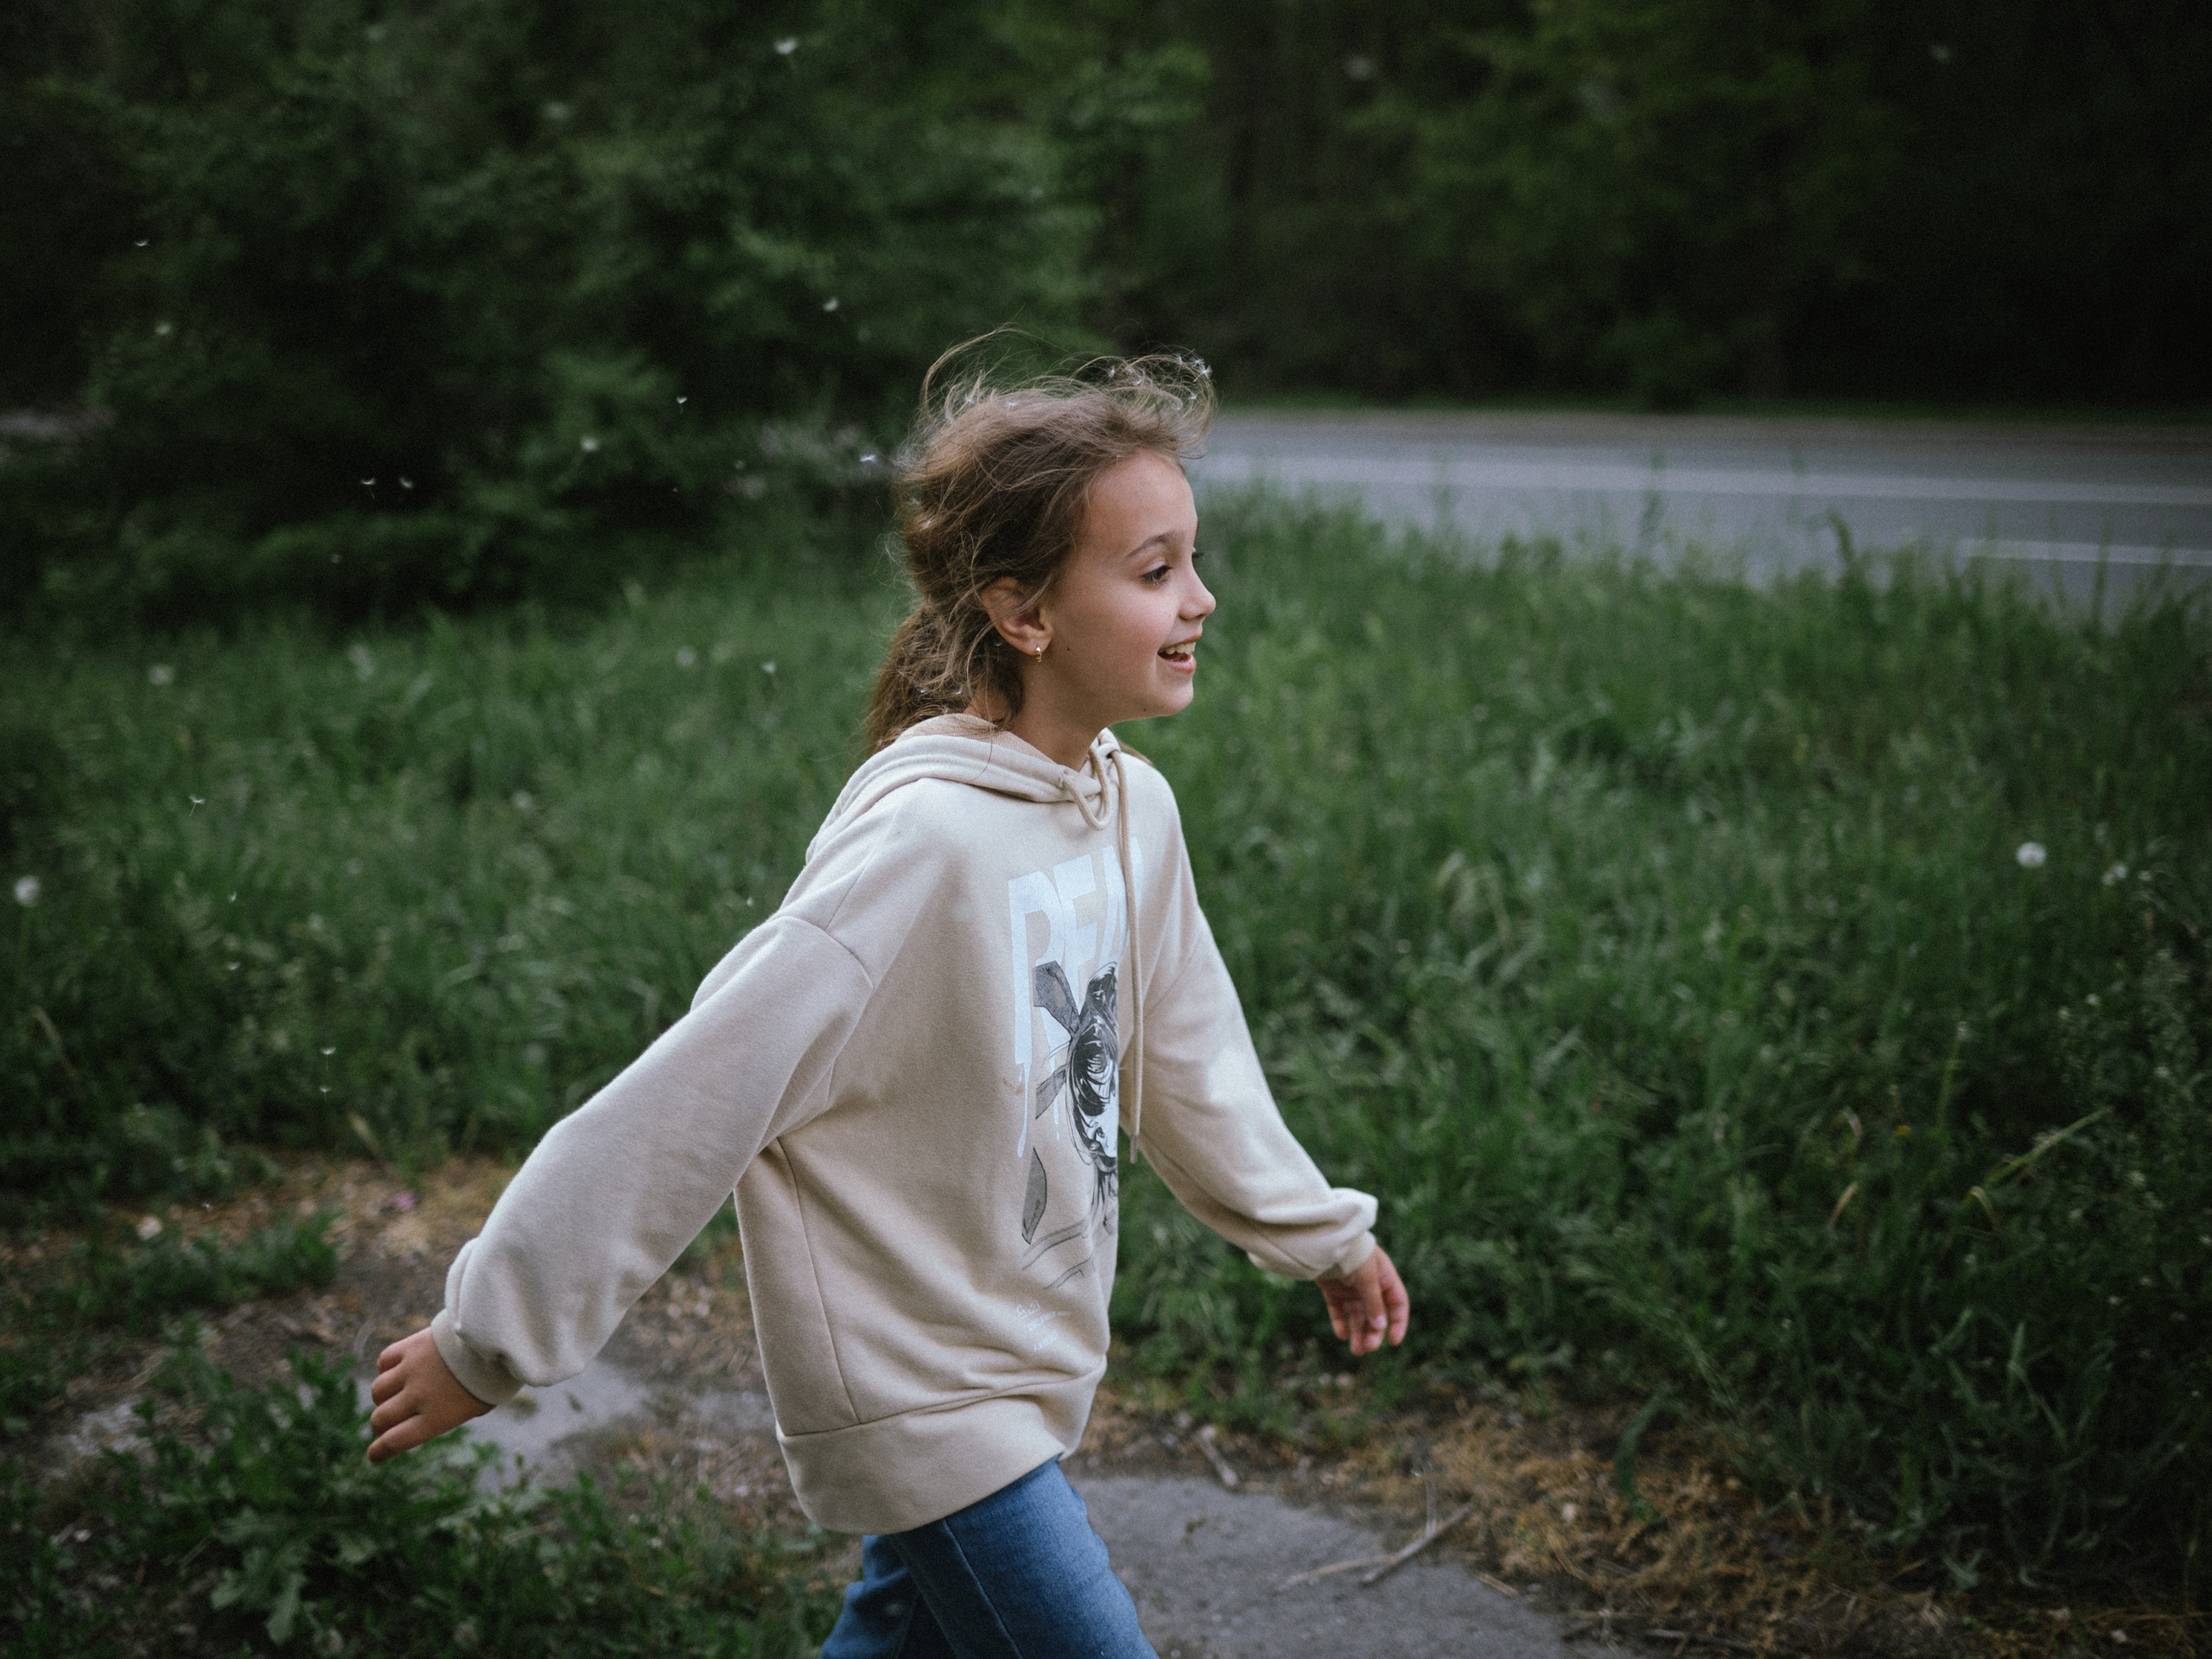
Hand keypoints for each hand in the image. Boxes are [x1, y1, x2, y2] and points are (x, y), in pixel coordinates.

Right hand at [366, 1327, 492, 1462]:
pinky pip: (384, 1361)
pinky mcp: (410, 1347)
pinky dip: (386, 1368)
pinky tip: (395, 1370)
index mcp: (435, 1419)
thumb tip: (429, 1420)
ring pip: (378, 1391)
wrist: (495, 1340)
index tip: (374, 1455)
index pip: (394, 1442)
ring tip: (392, 1395)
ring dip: (382, 1397)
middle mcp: (418, 1397)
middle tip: (383, 1424)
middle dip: (380, 1425)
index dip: (379, 1451)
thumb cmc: (490, 1377)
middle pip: (381, 1419)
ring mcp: (411, 1371)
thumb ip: (449, 1416)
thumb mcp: (475, 1408)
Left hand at [1317, 1245, 1409, 1356]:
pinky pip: (1339, 1311)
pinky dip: (1340, 1323)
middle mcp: (1370, 1285)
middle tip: (1368, 1348)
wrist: (1324, 1240)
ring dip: (1358, 1333)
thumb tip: (1381, 1327)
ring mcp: (1351, 1288)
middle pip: (1376, 1315)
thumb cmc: (1353, 1255)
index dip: (1398, 1323)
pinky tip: (1342, 1335)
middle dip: (1373, 1333)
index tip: (1393, 1342)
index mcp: (1385, 1278)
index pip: (1397, 1304)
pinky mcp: (1334, 1290)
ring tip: (1356, 1351)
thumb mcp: (1368, 1278)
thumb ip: (1374, 1303)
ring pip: (1357, 1316)